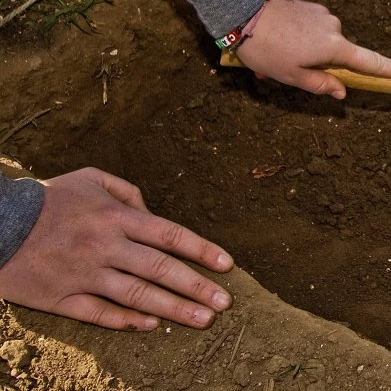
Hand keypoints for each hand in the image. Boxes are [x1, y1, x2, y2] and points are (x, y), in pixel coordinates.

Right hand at [0, 168, 233, 330]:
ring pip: (137, 295)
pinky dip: (127, 320)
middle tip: (225, 303)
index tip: (227, 265)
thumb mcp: (90, 179)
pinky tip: (153, 326)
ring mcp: (83, 274)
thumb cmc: (48, 198)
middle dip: (197, 287)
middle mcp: (105, 245)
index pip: (170, 235)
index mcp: (115, 217)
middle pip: (161, 269)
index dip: (202, 250)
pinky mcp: (60, 297)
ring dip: (173, 309)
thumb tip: (152, 210)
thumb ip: (127, 191)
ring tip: (203, 320)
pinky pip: (99, 313)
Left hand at [234, 0, 390, 98]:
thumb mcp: (291, 75)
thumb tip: (342, 91)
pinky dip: (296, 41)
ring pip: (319, 43)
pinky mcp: (308, 6)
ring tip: (270, 60)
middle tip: (283, 74)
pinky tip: (272, 44)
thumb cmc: (267, 48)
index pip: (371, 63)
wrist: (241, 8)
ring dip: (301, 54)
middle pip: (337, 55)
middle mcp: (334, 27)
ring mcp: (321, 14)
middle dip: (315, 67)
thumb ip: (320, 84)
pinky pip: (309, 30)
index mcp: (334, 47)